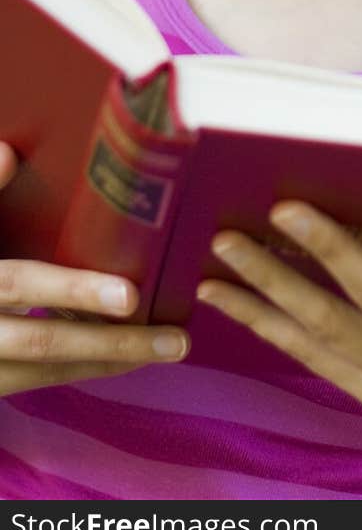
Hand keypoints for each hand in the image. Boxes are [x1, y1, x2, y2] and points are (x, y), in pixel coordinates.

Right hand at [0, 142, 189, 395]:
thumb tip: (7, 151)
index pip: (20, 284)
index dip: (72, 291)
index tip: (128, 297)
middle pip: (44, 342)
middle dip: (113, 343)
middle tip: (176, 341)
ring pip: (47, 370)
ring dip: (109, 361)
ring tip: (168, 349)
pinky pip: (38, 378)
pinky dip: (84, 367)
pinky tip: (123, 357)